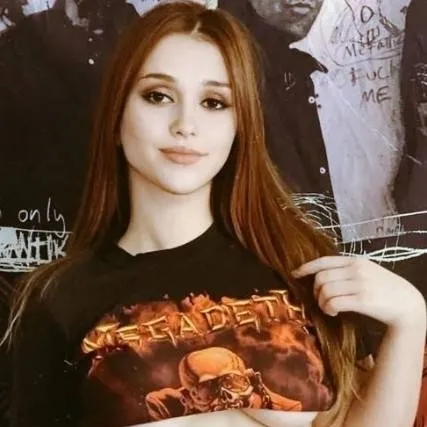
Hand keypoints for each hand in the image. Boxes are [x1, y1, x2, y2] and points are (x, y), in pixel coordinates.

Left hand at [292, 256, 425, 330]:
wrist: (408, 304)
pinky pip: (334, 302)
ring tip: (329, 308)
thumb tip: (321, 276)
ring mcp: (360, 284)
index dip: (306, 267)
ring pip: (325, 290)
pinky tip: (334, 312)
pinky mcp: (363, 300)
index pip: (324, 261)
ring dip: (321, 302)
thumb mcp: (367, 272)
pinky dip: (329, 308)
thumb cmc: (384, 289)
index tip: (295, 274)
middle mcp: (356, 269)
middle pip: (321, 277)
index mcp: (355, 261)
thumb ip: (347, 270)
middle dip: (315, 290)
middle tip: (320, 300)